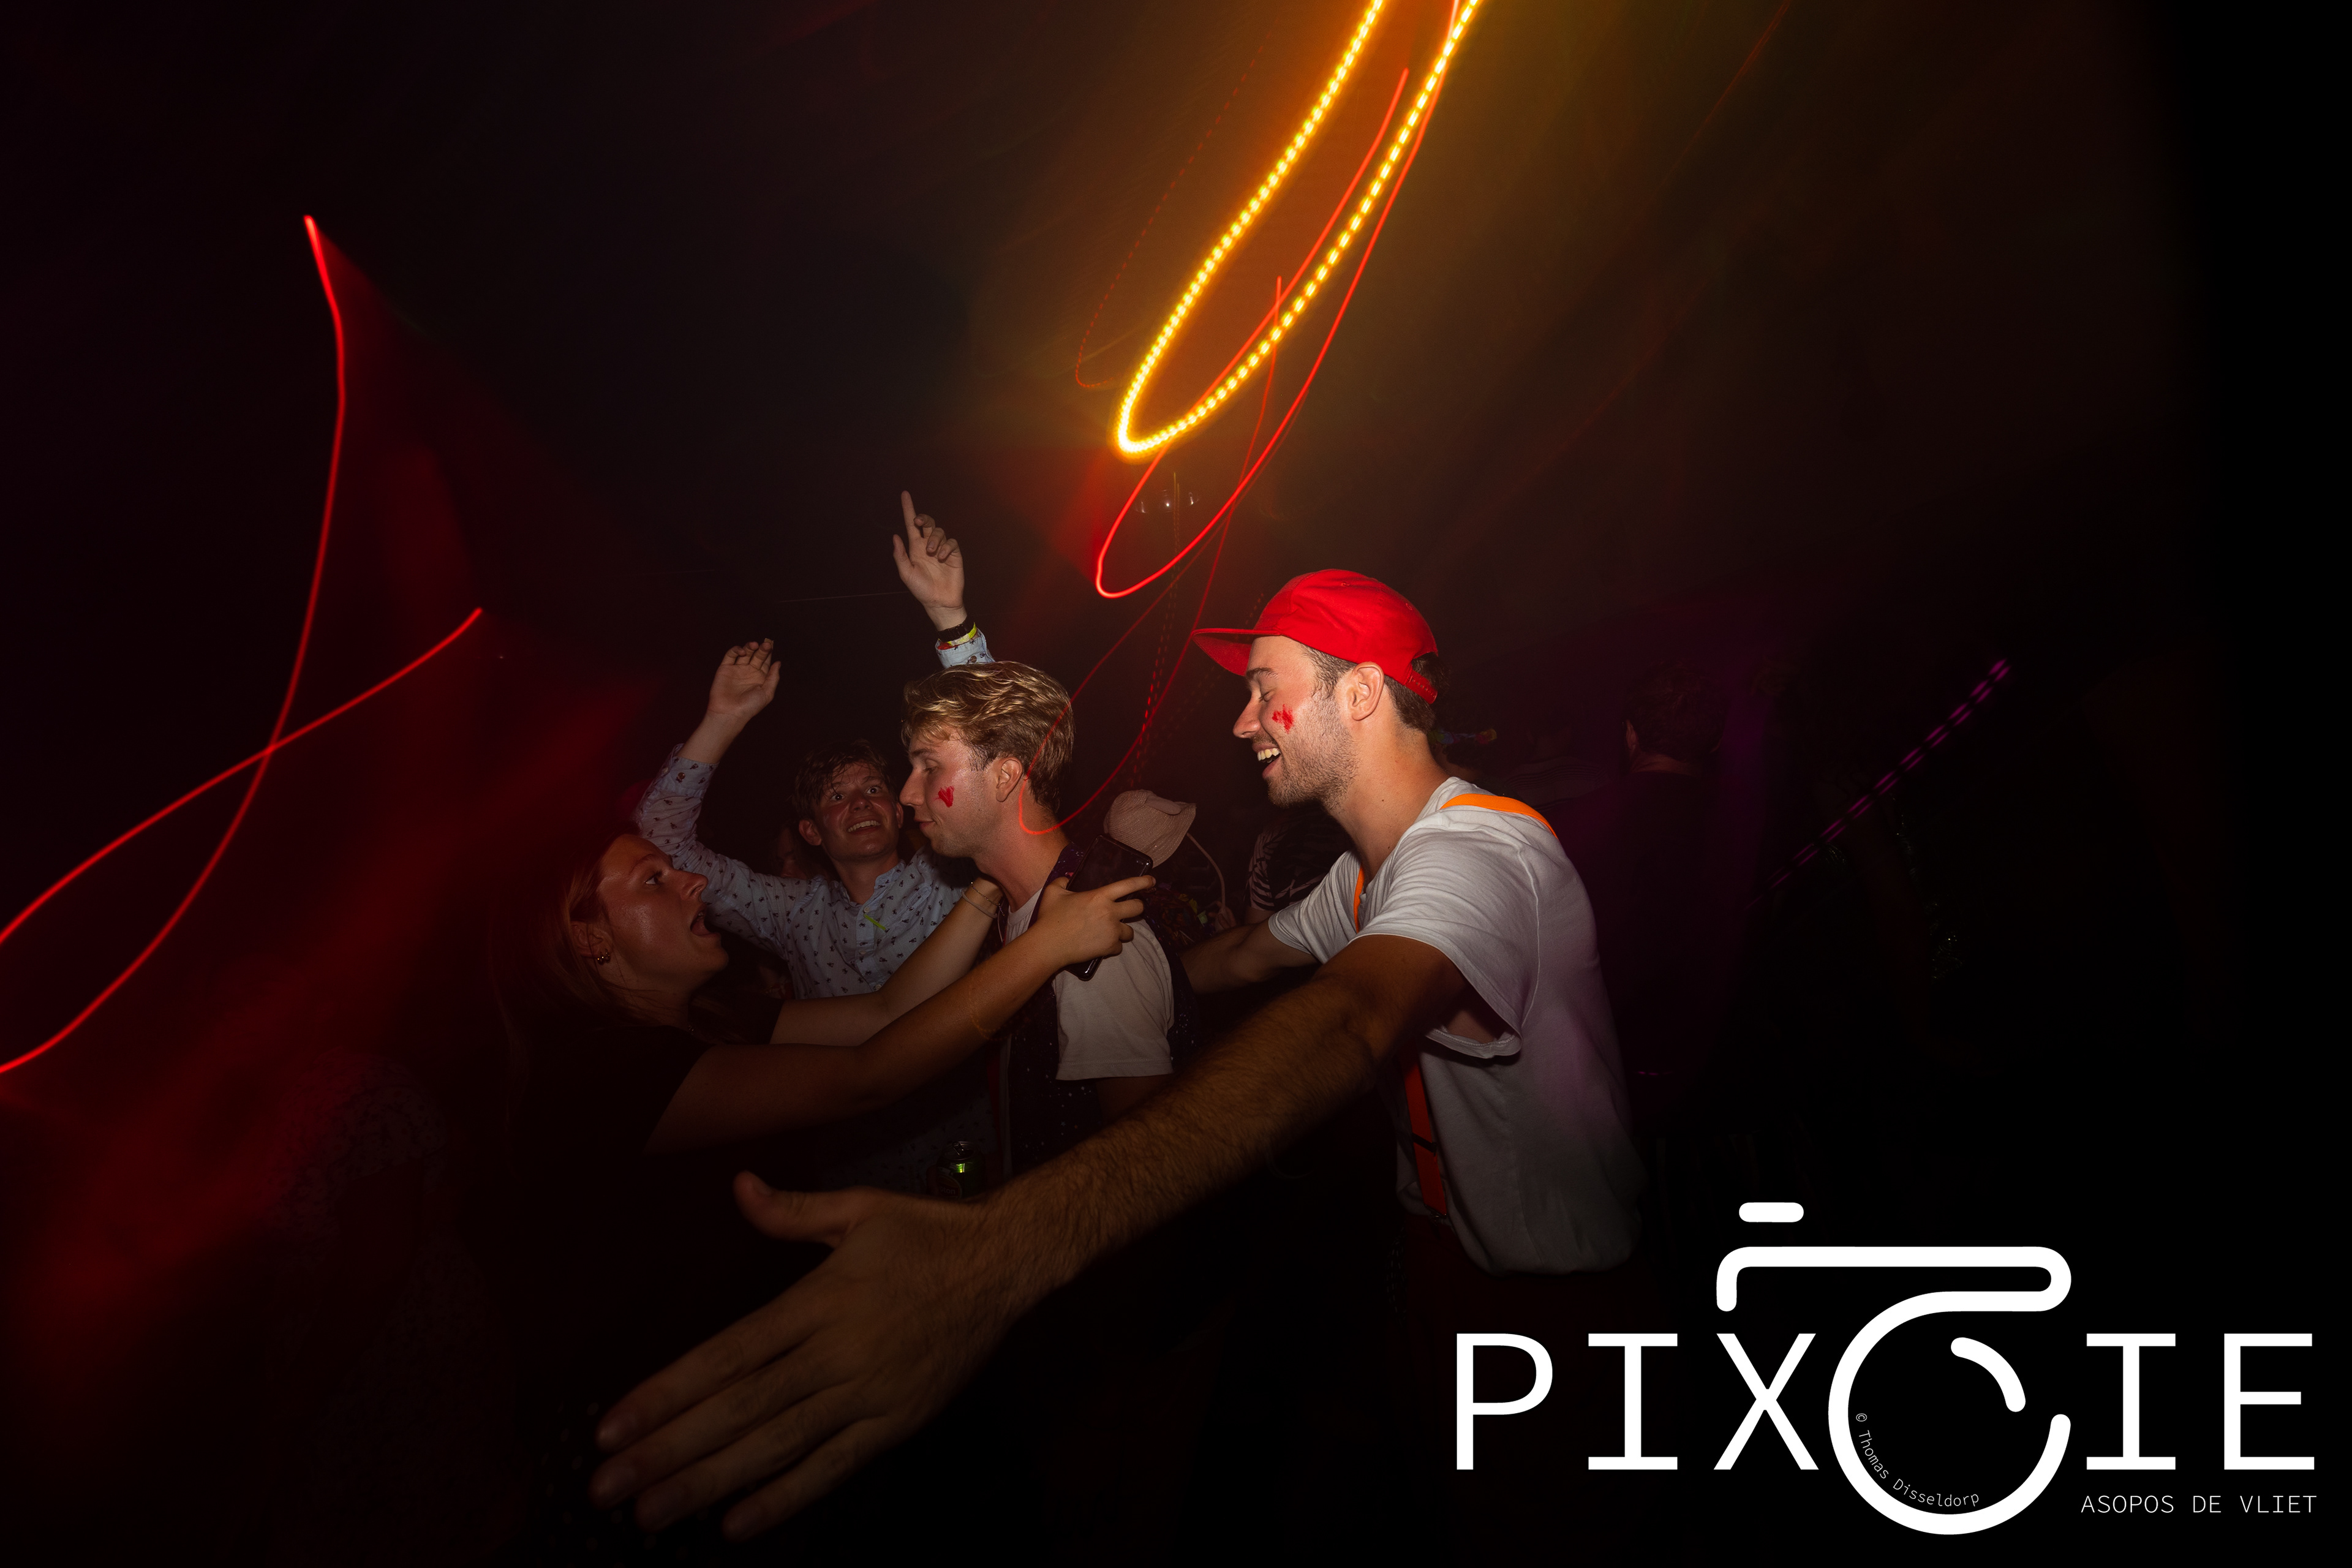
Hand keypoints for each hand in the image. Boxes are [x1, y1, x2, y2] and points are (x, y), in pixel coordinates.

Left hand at [590, 1177, 1031, 1538]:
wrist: (1007, 1263)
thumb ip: (791, 1210)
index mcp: (819, 1298)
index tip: (613, 1425)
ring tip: (652, 1514)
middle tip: (607, 1487)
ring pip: (778, 1445)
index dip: (666, 1391)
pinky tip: (737, 1523)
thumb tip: (738, 1187)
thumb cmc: (927, 1232)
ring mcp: (868, 1390)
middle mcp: (838, 1350)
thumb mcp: (859, 1209)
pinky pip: (835, 1465)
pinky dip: (786, 1496)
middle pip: (741, 1408)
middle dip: (669, 1450)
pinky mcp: (898, 1421)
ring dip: (710, 1482)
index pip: (727, 1354)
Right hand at [705, 639, 780, 725]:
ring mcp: (737, 669)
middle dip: (762, 649)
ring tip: (755, 645)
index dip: (768, 653)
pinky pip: (730, 655)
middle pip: (756, 655)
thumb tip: (778, 663)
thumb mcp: (767, 693)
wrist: (729, 713)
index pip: (765, 661)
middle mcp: (748, 672)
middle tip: (766, 644)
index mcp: (760, 677)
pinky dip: (736, 650)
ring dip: (750, 647)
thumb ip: (773, 677)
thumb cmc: (750, 706)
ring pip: (745, 653)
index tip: (772, 646)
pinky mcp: (725, 668)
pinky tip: (743, 652)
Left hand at [890, 492, 966, 631]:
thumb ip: (899, 555)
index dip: (908, 509)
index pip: (911, 524)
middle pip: (927, 522)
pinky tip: (942, 558)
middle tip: (919, 524)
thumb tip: (895, 536)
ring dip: (934, 540)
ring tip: (932, 554)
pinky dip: (946, 548)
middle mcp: (928, 545)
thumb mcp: (906, 574)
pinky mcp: (954, 554)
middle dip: (923, 519)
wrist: (940, 601)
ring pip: (939, 531)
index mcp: (915, 548)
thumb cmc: (921, 589)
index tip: (905, 494)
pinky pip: (951, 542)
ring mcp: (942, 549)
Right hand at [1030, 873, 1150, 965]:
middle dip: (1137, 908)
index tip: (1152, 881)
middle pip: (1138, 908)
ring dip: (1123, 931)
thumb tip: (1067, 879)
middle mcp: (1111, 912)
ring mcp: (1112, 931)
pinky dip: (1112, 946)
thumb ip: (1062, 882)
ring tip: (1112, 931)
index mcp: (1100, 896)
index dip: (1143, 882)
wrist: (1048, 945)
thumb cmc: (1050, 917)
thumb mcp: (1053, 892)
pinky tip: (1102, 944)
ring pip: (1130, 931)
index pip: (1129, 885)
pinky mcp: (1109, 947)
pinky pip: (1119, 947)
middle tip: (1129, 910)